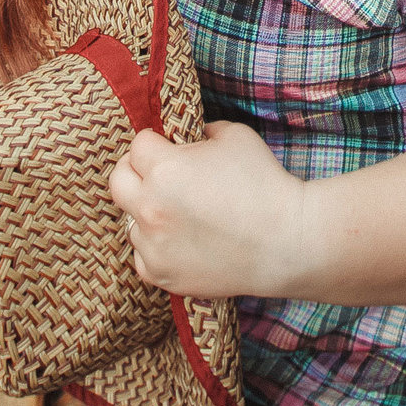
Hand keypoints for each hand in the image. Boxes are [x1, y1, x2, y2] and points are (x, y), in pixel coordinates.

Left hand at [109, 123, 311, 298]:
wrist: (287, 242)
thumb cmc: (265, 183)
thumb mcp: (235, 137)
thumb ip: (203, 130)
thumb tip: (190, 135)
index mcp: (165, 168)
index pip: (138, 144)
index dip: (156, 142)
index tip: (169, 146)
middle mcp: (150, 206)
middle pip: (118, 180)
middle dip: (134, 170)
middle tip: (157, 173)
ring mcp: (153, 245)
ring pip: (130, 220)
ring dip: (147, 212)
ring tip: (180, 212)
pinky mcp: (161, 274)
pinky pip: (142, 255)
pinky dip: (155, 247)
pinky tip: (181, 240)